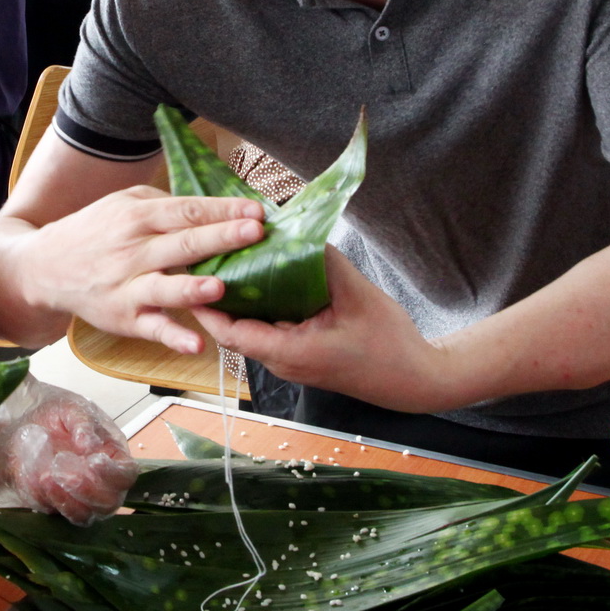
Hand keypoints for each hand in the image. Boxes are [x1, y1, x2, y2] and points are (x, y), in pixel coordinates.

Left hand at [0, 378, 135, 525]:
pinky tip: (39, 479)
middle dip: (87, 489)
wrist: (27, 422)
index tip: (93, 461)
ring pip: (85, 516)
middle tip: (63, 470)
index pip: (127, 475)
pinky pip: (57, 513)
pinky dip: (50, 500)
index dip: (113, 473)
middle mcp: (102, 483)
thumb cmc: (58, 414)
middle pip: (109, 503)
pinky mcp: (58, 505)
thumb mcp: (71, 408)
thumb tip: (90, 446)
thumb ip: (83, 423)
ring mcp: (81, 498)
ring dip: (68, 500)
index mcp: (114, 457)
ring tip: (47, 476)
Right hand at [12, 186, 264, 353]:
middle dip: (220, 238)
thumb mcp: (120, 204)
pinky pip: (152, 328)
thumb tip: (210, 206)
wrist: (43, 267)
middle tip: (255, 233)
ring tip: (220, 286)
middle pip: (181, 244)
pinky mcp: (124, 319)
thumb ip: (161, 203)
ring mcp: (128, 287)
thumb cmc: (93, 231)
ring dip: (192, 288)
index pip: (185, 210)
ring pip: (165, 288)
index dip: (222, 210)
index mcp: (137, 217)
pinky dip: (174, 338)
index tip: (257, 211)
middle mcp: (133, 252)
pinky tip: (197, 345)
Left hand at [191, 245, 464, 413]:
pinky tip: (262, 276)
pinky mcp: (299, 354)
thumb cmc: (389, 344)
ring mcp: (289, 360)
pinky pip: (268, 328)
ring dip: (238, 298)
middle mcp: (281, 360)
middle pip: (234, 327)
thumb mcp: (357, 295)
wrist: (415, 380)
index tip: (194, 269)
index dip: (206, 302)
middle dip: (217, 293)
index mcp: (289, 353)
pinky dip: (260, 304)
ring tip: (228, 258)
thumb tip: (297, 230)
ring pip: (250, 327)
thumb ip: (324, 263)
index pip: (230, 331)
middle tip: (207, 254)